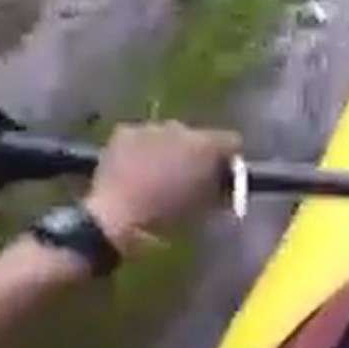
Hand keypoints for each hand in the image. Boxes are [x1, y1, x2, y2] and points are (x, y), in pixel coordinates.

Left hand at [84, 121, 240, 250]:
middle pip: (197, 136)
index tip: (221, 177)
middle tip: (185, 178)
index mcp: (207, 146)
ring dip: (167, 150)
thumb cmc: (166, 220)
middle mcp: (181, 127)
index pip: (232, 141)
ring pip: (167, 134)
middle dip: (194, 154)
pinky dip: (141, 149)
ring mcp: (150, 127)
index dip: (229, 160)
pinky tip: (133, 169)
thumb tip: (224, 184)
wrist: (117, 218)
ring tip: (155, 175)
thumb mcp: (205, 210)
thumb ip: (220, 189)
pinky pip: (140, 136)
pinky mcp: (124, 131)